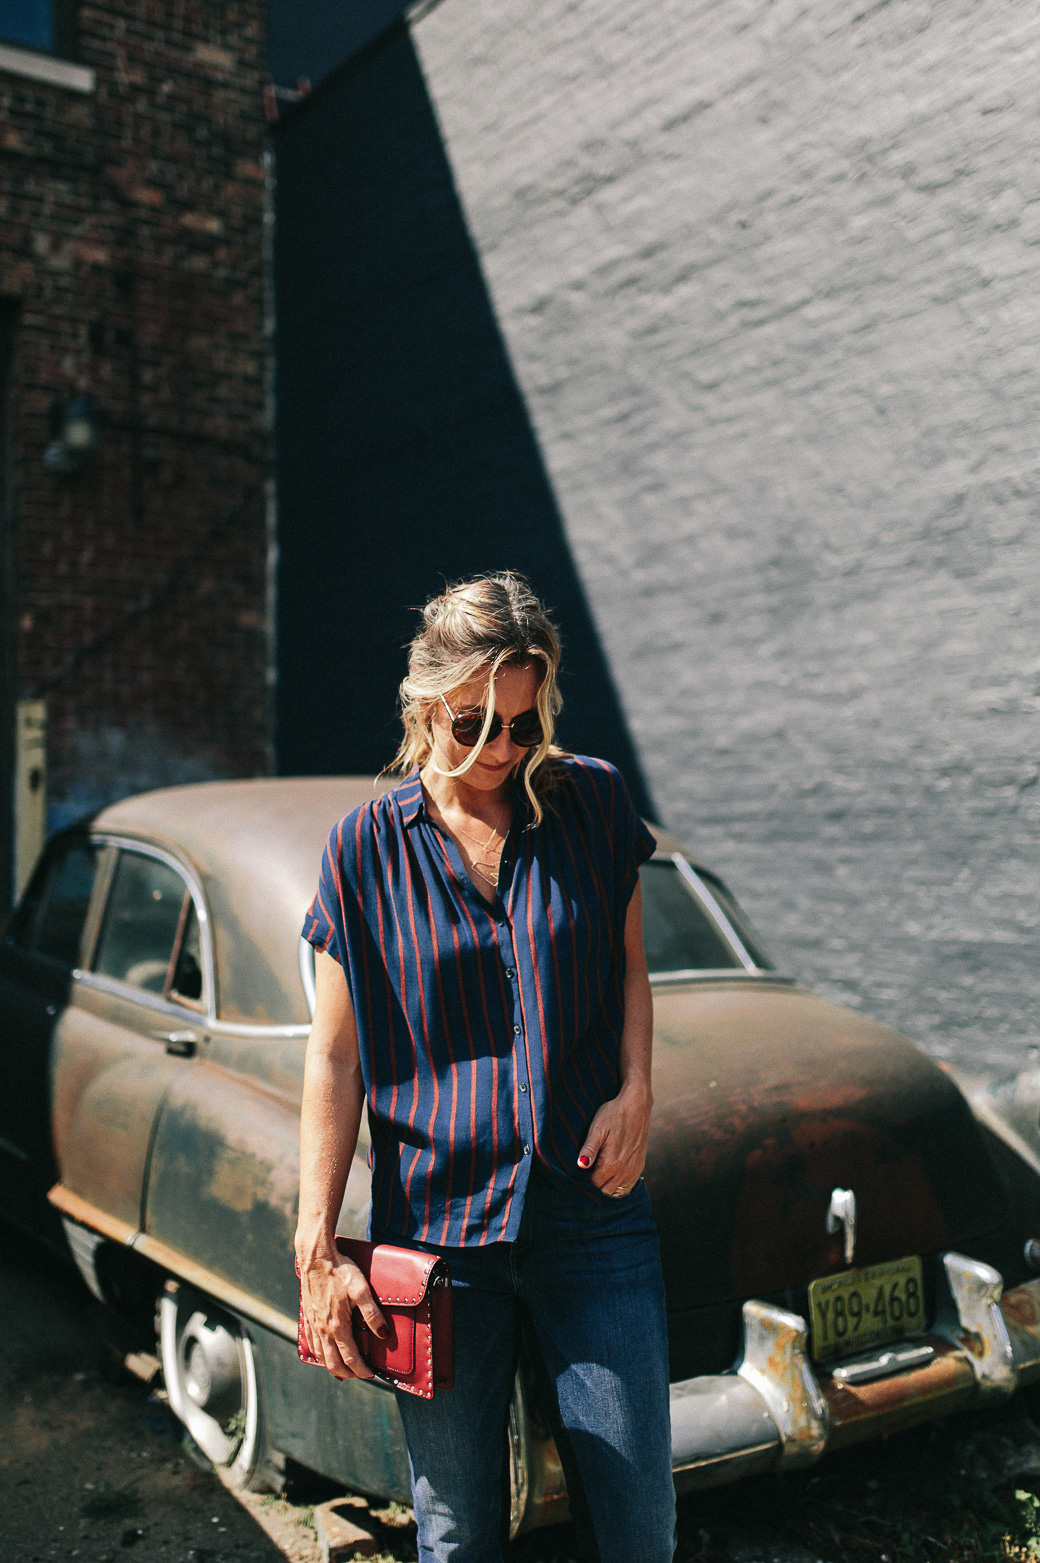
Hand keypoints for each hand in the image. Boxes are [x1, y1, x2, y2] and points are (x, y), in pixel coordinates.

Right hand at [296, 1244, 387, 1380]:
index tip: (371, 1374)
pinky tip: (322, 1353)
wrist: (316, 1257)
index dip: (361, 1370)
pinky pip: (311, 1343)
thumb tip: (383, 1335)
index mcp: (337, 1326)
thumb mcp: (361, 1290)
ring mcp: (313, 1324)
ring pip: (320, 1356)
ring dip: (332, 1367)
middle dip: (347, 1373)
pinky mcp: (307, 1316)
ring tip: (343, 1371)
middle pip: (333, 1363)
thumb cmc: (340, 1271)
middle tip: (359, 1375)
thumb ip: (372, 1314)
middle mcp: (323, 1329)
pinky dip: (318, 1354)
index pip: (350, 1358)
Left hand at [576, 1082, 651, 1196]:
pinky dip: (619, 1183)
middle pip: (605, 1190)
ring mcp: (634, 1171)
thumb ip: (589, 1149)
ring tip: (602, 1166)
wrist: (636, 1106)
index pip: (594, 1183)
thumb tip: (580, 1165)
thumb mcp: (597, 1129)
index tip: (586, 1162)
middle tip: (593, 1163)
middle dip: (597, 1181)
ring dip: (608, 1183)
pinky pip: (627, 1187)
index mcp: (612, 1163)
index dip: (587, 1175)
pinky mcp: (639, 1167)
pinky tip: (613, 1170)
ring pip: (616, 1191)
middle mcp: (625, 1171)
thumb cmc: (613, 1115)